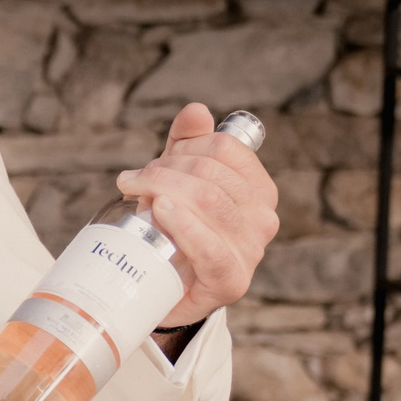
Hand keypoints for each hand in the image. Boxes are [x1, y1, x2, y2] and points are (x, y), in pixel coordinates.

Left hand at [116, 102, 278, 330]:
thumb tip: (197, 111)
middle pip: (211, 174)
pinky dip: (183, 225)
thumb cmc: (175, 229)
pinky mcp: (231, 280)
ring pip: (207, 201)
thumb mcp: (180, 179)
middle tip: (136, 182)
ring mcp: (251, 251)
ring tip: (138, 196)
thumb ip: (188, 142)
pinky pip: (209, 246)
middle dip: (165, 170)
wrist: (165, 289)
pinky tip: (162, 211)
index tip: (155, 162)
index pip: (224, 148)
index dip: (184, 146)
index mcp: (259, 189)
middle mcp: (264, 218)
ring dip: (163, 190)